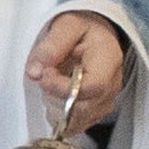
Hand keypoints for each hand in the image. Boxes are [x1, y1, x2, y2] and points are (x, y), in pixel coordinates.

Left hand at [26, 13, 127, 136]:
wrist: (97, 33)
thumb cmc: (83, 28)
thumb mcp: (66, 25)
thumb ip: (50, 46)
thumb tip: (35, 72)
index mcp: (108, 59)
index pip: (93, 86)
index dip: (64, 88)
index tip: (44, 76)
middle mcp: (113, 83)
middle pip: (84, 108)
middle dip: (55, 97)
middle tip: (44, 76)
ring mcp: (107, 99)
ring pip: (79, 120)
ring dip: (56, 107)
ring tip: (51, 83)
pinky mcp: (97, 109)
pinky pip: (78, 123)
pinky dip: (60, 116)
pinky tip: (54, 97)